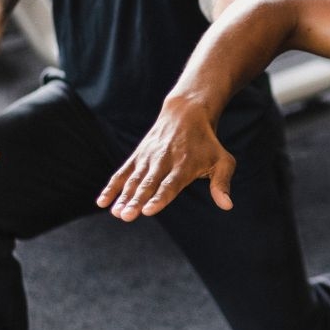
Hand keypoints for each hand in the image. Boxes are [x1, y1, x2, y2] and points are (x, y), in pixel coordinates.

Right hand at [96, 99, 236, 220]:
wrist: (186, 113)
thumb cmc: (207, 143)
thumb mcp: (222, 160)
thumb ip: (222, 183)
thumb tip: (227, 206)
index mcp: (184, 165)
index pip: (170, 184)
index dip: (159, 197)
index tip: (148, 210)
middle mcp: (163, 161)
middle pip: (148, 183)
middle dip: (136, 200)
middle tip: (127, 216)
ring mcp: (148, 158)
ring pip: (134, 180)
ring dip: (123, 196)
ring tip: (116, 213)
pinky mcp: (137, 156)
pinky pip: (122, 173)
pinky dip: (112, 186)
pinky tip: (102, 202)